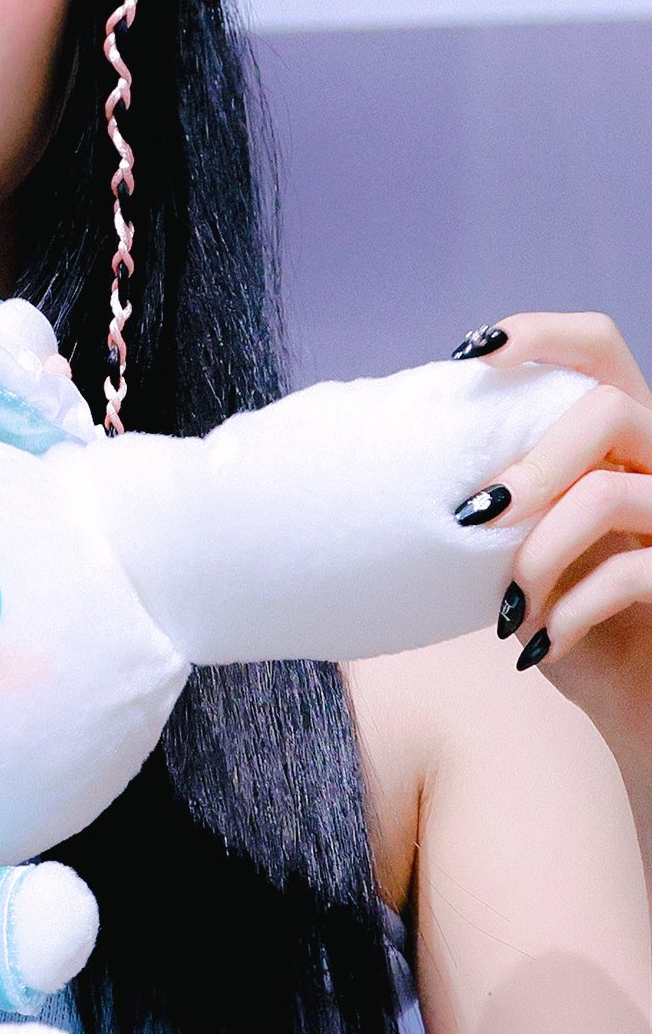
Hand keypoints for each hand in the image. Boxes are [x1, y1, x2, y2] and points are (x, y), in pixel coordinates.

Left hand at [458, 313, 651, 789]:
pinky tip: (537, 646)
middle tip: (477, 518)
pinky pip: (631, 572)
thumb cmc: (569, 616)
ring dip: (539, 550)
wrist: (634, 701)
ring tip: (508, 604)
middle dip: (532, 462)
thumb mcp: (525, 547)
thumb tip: (404, 471)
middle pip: (609, 407)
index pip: (599, 344)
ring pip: (611, 492)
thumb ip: (501, 497)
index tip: (469, 354)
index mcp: (624, 438)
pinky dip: (569, 611)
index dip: (540, 332)